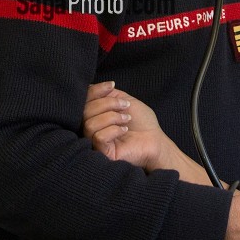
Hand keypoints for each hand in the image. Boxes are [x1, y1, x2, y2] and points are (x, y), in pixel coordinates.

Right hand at [82, 82, 211, 185]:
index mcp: (95, 115)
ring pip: (89, 124)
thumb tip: (92, 86)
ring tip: (127, 119)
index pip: (84, 100)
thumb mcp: (125, 101)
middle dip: (107, 104)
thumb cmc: (141, 122)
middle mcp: (91, 128)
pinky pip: (99, 137)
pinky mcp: (103, 153)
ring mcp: (95, 142)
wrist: (155, 140)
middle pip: (84, 111)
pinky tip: (124, 130)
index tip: (111, 85)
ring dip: (111, 117)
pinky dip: (113, 130)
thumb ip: (108, 94)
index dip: (95, 90)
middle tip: (126, 106)